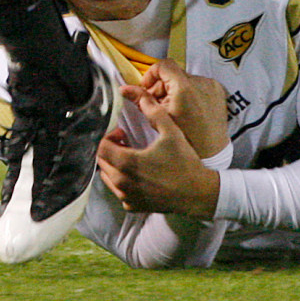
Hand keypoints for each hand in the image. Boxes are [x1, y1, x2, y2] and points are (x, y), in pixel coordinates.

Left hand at [96, 101, 220, 217]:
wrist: (198, 194)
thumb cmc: (185, 163)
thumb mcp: (171, 131)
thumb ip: (152, 110)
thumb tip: (136, 94)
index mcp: (128, 163)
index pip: (101, 147)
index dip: (108, 136)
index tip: (123, 133)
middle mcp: (123, 183)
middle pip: (102, 161)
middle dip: (110, 148)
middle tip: (126, 142)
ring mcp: (128, 197)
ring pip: (107, 177)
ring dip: (114, 164)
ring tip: (131, 156)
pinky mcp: (134, 206)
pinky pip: (118, 192)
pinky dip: (122, 181)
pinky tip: (137, 174)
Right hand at [125, 58, 228, 159]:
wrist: (212, 153)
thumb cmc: (186, 140)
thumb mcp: (160, 118)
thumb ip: (141, 99)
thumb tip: (125, 89)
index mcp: (184, 88)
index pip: (163, 65)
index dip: (152, 74)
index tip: (148, 87)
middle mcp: (200, 82)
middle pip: (173, 73)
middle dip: (162, 85)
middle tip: (158, 102)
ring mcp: (211, 86)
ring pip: (185, 79)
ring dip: (176, 89)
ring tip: (174, 108)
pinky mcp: (218, 91)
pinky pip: (198, 85)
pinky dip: (190, 93)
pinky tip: (187, 109)